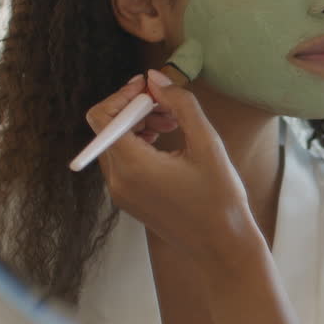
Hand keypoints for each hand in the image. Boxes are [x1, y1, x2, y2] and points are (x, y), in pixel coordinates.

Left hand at [84, 70, 253, 273]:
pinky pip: (122, 161)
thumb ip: (180, 104)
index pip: (102, 117)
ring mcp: (120, 193)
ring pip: (114, 143)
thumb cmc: (220, 197)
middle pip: (106, 128)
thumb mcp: (207, 143)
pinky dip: (138, 145)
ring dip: (137, 125)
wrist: (222, 245)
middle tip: (168, 107)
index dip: (122, 95)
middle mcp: (117, 180)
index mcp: (133, 166)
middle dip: (134, 109)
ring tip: (172, 125)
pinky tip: (167, 144)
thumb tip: (155, 78)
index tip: (150, 88)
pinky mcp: (128, 199)